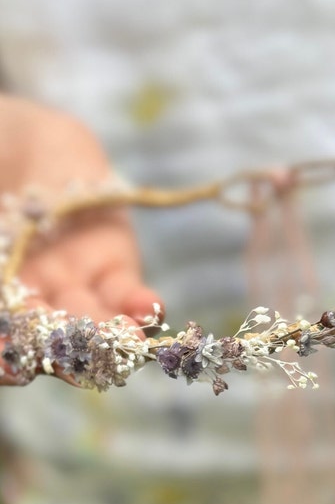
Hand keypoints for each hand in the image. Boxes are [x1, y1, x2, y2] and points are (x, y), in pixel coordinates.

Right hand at [0, 94, 163, 383]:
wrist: (26, 140)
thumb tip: (0, 290)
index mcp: (2, 293)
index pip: (8, 339)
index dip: (8, 355)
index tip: (12, 362)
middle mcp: (32, 299)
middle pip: (49, 338)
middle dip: (65, 352)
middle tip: (80, 364)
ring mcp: (72, 285)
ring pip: (92, 320)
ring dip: (110, 335)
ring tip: (125, 340)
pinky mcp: (113, 263)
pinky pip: (125, 290)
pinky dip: (139, 302)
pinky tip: (150, 307)